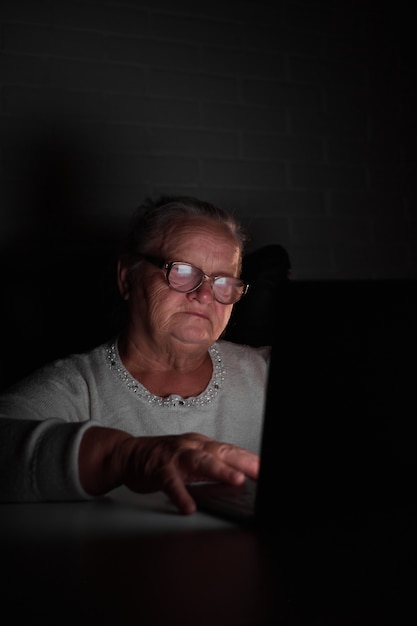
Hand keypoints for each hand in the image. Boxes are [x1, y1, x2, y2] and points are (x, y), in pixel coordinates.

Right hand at [79, 428, 258, 514]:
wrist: (127, 454)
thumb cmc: (162, 458)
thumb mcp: (191, 457)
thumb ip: (213, 466)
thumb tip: (240, 479)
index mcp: (200, 443)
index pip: (230, 450)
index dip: (249, 460)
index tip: (267, 470)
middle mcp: (190, 446)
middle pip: (221, 452)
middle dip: (243, 462)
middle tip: (261, 473)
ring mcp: (174, 456)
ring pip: (200, 461)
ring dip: (219, 470)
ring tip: (236, 481)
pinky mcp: (158, 469)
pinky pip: (171, 482)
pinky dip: (180, 494)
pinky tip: (189, 506)